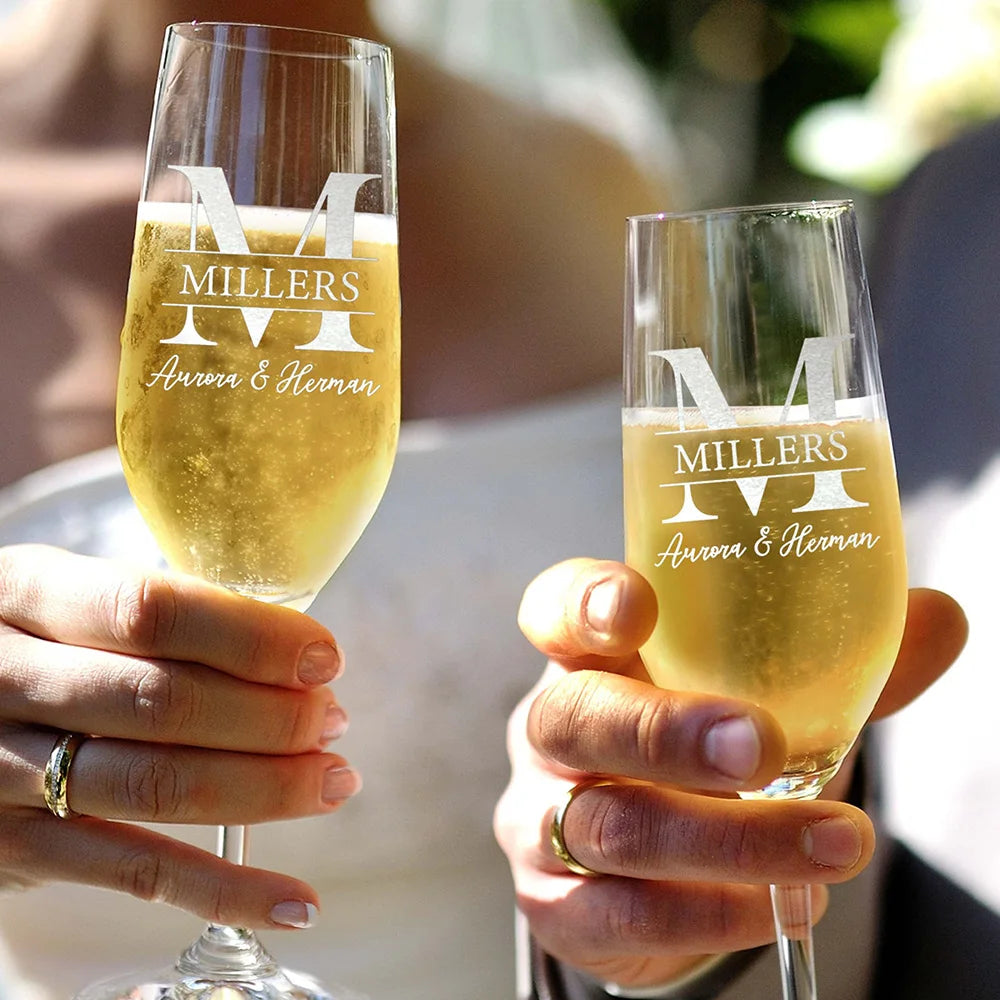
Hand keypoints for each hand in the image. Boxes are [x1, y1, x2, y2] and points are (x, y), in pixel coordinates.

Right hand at [0, 544, 359, 929]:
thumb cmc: (41, 643)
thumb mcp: (71, 600)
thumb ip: (158, 613)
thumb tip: (291, 651)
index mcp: (26, 591)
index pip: (151, 611)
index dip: (250, 639)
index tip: (322, 659)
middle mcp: (2, 677)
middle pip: (163, 702)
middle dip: (271, 716)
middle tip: (333, 720)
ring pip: (156, 786)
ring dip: (266, 789)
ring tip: (334, 780)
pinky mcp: (15, 849)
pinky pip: (134, 874)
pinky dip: (225, 891)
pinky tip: (296, 902)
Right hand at [494, 557, 967, 989]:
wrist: (657, 865)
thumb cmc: (705, 754)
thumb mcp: (760, 700)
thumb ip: (837, 664)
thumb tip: (941, 618)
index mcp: (591, 656)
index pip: (557, 610)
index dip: (584, 604)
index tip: (637, 605)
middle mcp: (551, 729)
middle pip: (574, 717)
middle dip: (663, 732)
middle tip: (756, 749)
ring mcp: (540, 816)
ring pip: (611, 824)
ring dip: (725, 839)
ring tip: (834, 843)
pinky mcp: (555, 902)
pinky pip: (617, 911)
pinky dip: (705, 912)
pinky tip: (777, 905)